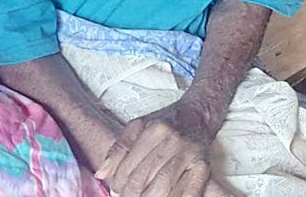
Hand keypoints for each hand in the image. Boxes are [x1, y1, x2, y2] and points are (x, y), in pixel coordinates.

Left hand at [95, 98, 222, 196]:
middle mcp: (174, 141)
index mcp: (155, 130)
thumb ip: (118, 148)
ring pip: (161, 188)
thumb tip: (102, 174)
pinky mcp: (204, 167)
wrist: (197, 117)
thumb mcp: (138, 127)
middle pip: (143, 179)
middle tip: (127, 196)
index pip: (128, 167)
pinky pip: (187, 192)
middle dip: (130, 194)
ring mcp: (190, 155)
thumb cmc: (166, 124)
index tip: (116, 189)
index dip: (118, 184)